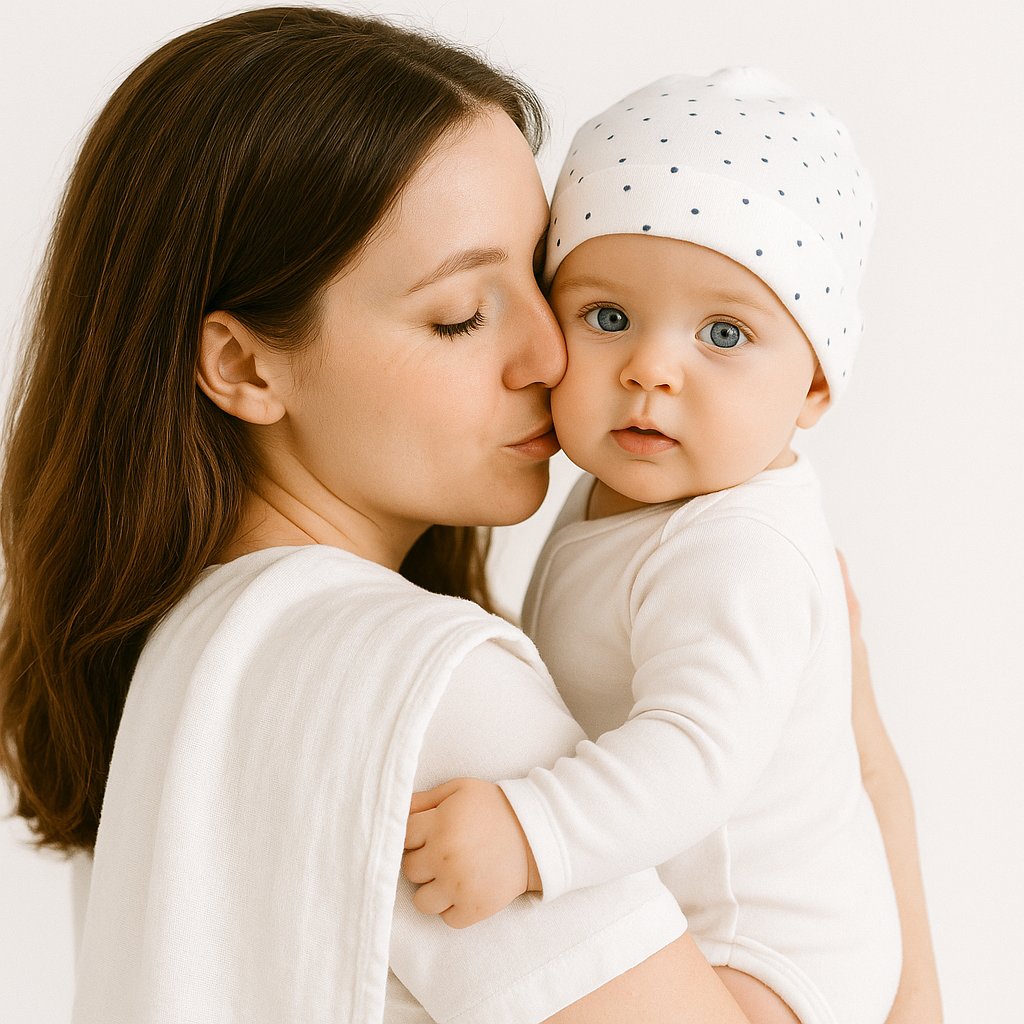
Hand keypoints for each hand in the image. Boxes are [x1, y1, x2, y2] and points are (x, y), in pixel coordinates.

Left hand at [402, 777, 540, 928]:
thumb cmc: (494, 808)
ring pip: (421, 901)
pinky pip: (447, 919)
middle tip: (443, 854)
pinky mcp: (475, 908)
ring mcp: (459, 886)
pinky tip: (465, 891)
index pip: (403, 837)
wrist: (536, 834)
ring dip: (433, 890)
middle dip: (423, 861)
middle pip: (409, 869)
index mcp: (440, 824)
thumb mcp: (460, 789)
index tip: (428, 834)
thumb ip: (424, 799)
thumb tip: (396, 811)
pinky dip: (454, 909)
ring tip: (450, 877)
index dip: (414, 836)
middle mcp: (445, 856)